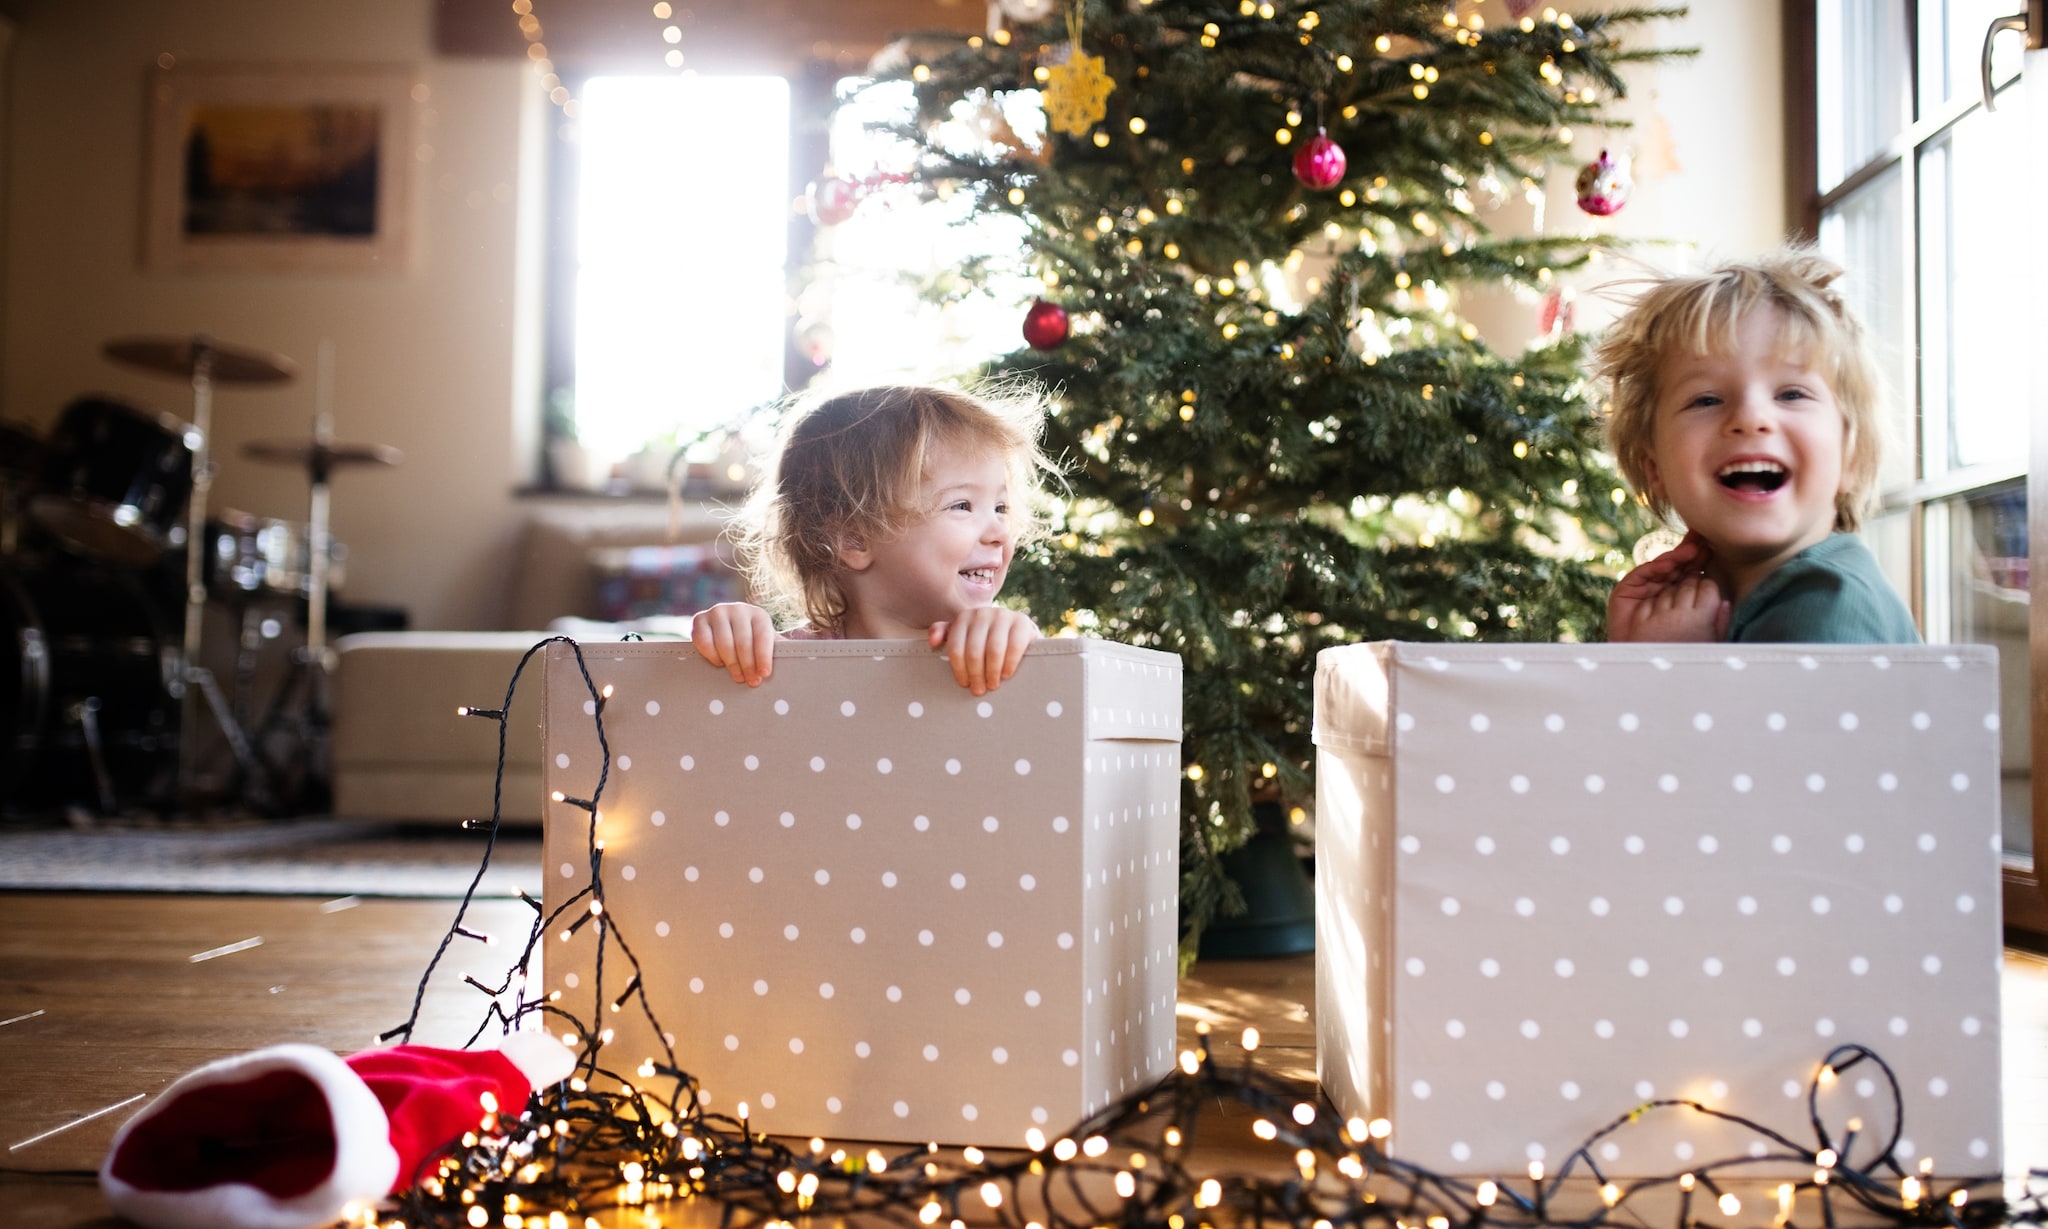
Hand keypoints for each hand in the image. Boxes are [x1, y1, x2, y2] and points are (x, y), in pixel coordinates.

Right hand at [690, 602, 777, 684]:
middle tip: (751, 682)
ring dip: (732, 664)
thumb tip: (797, 663)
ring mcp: (717, 612)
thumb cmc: (752, 642)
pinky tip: (719, 663)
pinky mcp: (699, 619)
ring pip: (724, 643)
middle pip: (743, 641)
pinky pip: (704, 641)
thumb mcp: (766, 644)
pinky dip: (712, 655)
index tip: (764, 674)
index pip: (763, 636)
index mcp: (759, 614)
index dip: (764, 657)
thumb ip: (779, 651)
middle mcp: (738, 609)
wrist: (726, 631)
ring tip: (738, 677)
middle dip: (748, 665)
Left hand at [929, 607, 1038, 694]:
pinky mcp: (1022, 622)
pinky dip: (1009, 664)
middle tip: (979, 690)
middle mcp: (982, 613)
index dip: (959, 669)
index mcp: (964, 617)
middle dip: (976, 675)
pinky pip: (1014, 647)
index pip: (956, 648)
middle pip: (974, 652)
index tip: (964, 683)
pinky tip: (1006, 674)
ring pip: (993, 651)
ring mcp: (1003, 616)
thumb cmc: (984, 636)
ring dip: (992, 672)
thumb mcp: (963, 633)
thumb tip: (932, 642)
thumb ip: (944, 633)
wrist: (1016, 628)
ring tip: (992, 685)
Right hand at [1608, 532, 1729, 642]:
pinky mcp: (1626, 590)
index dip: (1702, 560)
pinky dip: (1656, 567)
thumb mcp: (1700, 632)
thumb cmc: (1670, 651)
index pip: (1692, 572)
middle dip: (1691, 552)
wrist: (1640, 664)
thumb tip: (1728, 603)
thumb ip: (1713, 618)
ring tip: (1692, 551)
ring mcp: (1644, 588)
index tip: (1715, 549)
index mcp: (1679, 596)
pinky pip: (1643, 574)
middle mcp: (1661, 588)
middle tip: (1704, 541)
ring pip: (1662, 567)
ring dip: (1677, 557)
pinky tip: (1670, 564)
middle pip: (1677, 565)